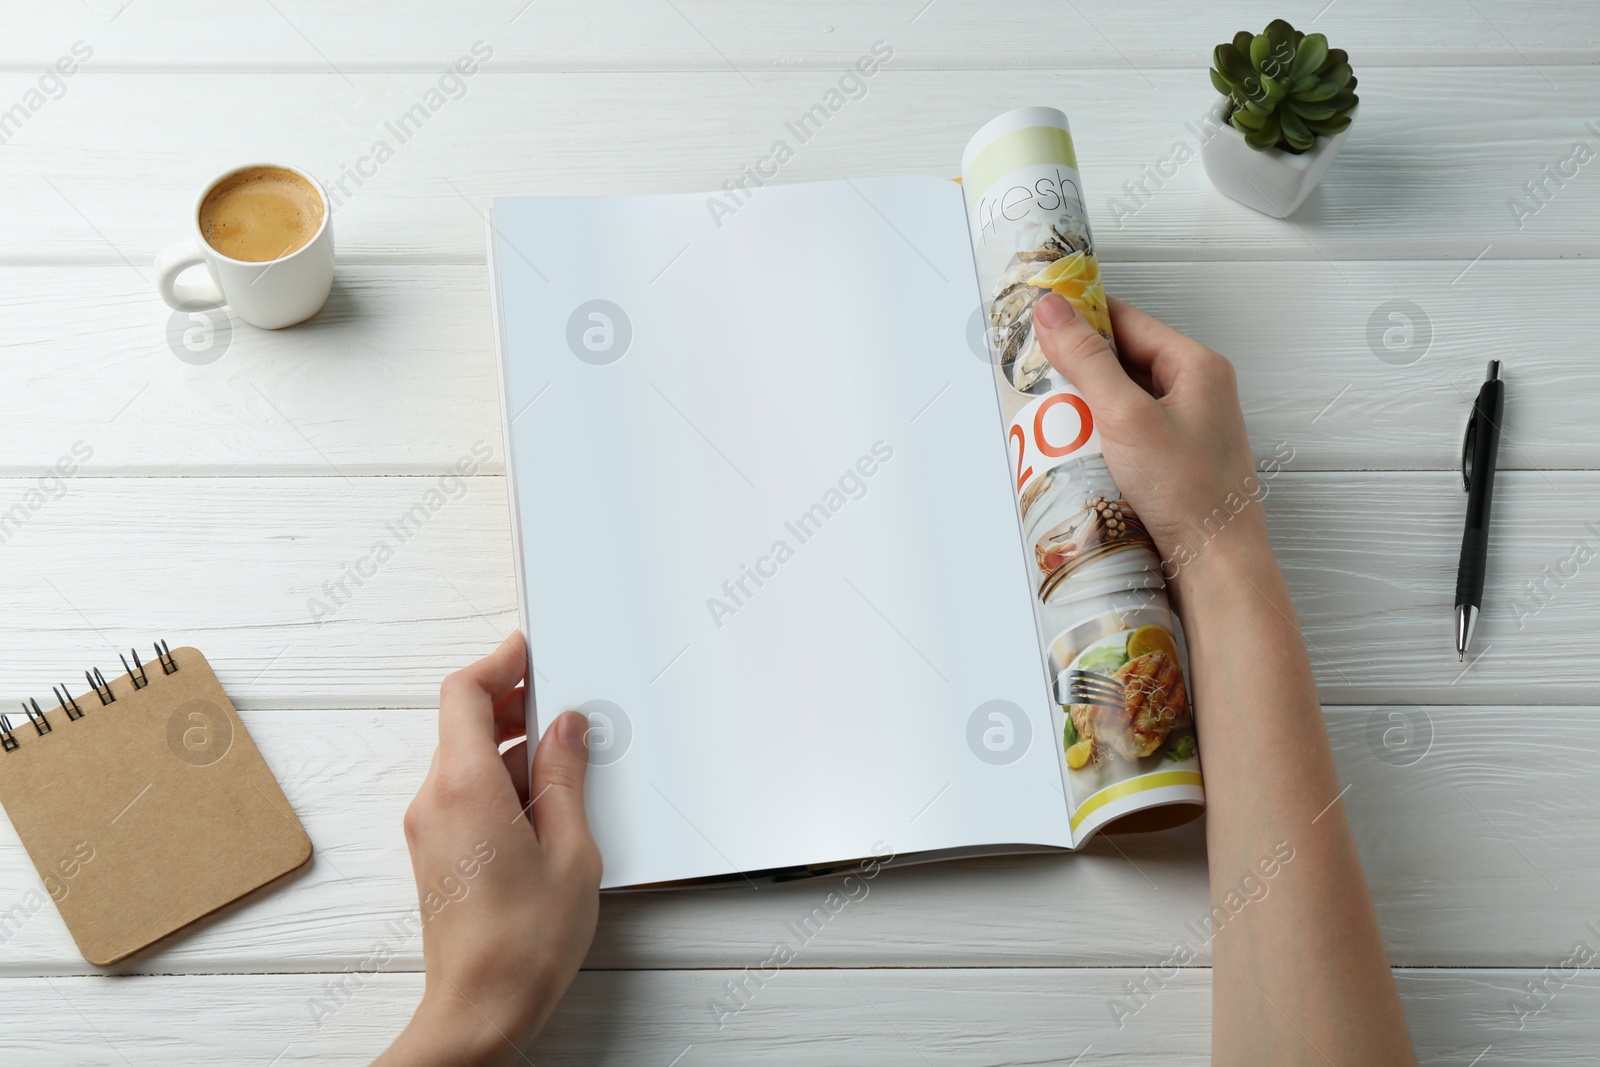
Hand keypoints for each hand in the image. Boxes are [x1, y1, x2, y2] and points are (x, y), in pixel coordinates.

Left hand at [375, 632, 600, 1066]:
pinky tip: (544, 803)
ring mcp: (429, 827)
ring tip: (567, 763)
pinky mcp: (436, 851)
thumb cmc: (521, 943)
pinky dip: (500, 779)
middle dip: (512, 704)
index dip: (499, 662)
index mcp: (463, 785)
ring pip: (465, 758)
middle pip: (462, 722)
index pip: (464, 692)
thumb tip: (566, 730)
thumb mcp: (570, 847)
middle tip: (562, 706)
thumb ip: (566, 777)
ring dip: (510, 746)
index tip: (527, 652)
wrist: (481, 1010)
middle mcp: (434, 800)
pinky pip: (464, 791)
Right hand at [1033, 292, 1272, 594]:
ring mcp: (1185, 426)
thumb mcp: (1126, 416)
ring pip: (1121, 398)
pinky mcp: (1173, 459)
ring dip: (1085, 406)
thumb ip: (1087, 360)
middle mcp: (1196, 391)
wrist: (1216, 564)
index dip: (1080, 319)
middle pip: (1122, 359)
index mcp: (1197, 365)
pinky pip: (1126, 432)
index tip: (1037, 321)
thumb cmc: (1189, 493)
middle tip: (1037, 377)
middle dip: (1077, 369)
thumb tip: (1052, 309)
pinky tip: (1076, 452)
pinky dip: (1098, 436)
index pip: (1126, 320)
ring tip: (1052, 419)